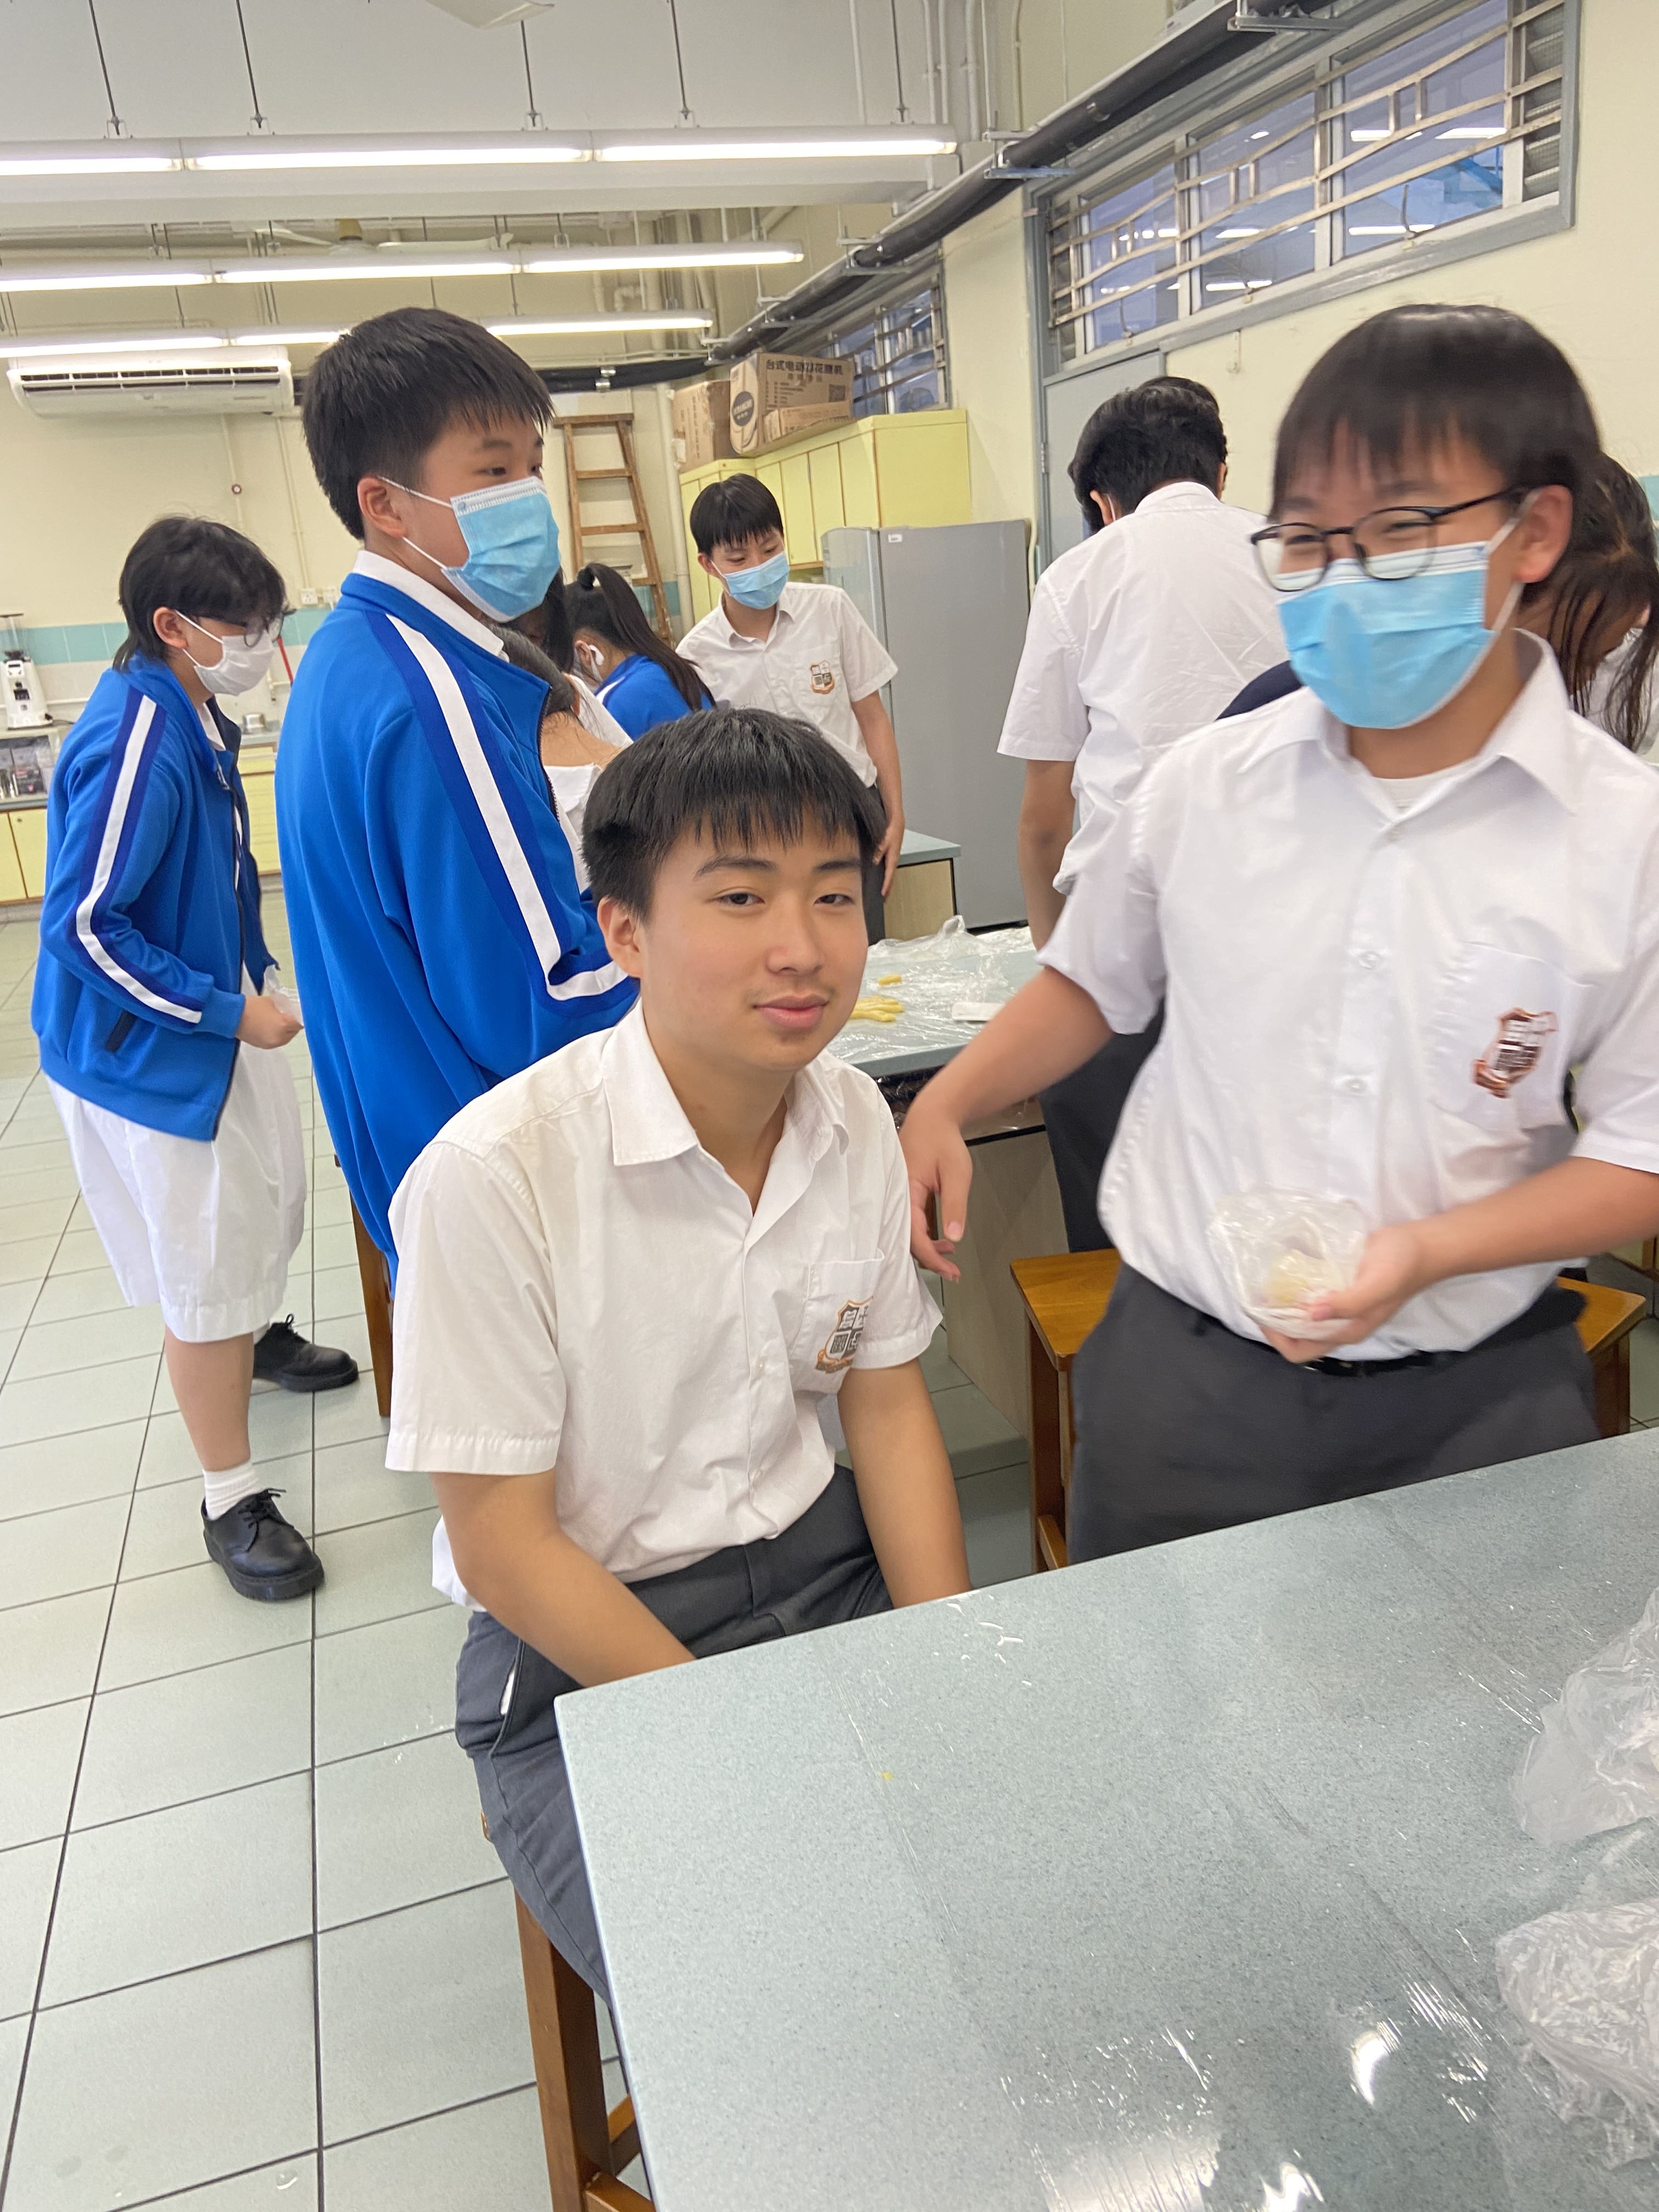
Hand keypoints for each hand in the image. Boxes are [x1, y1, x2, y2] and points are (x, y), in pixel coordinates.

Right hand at [236, 994, 301, 1049]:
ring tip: (280, 1021)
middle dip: (294, 1024)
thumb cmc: (250, 1007)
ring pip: (286, 1038)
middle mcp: (280, 1037)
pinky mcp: (264, 1046)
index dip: (301, 1017)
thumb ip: (284, 1005)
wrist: (231, 1017)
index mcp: (284, 1025)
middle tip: (290, 1016)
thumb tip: (290, 1007)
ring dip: (286, 1031)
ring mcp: (272, 1044)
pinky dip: (277, 1035)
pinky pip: (276, 1041)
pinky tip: (272, 1027)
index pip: (300, 1023)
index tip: (300, 1013)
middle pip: (295, 1032)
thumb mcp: (271, 1001)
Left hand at [877, 807, 904, 897]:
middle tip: (884, 899)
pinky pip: (890, 869)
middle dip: (888, 889)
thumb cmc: (892, 830)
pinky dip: (888, 876)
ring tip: (885, 892)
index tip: (883, 894)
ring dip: (888, 883)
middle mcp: (894, 860)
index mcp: (893, 858)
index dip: (886, 885)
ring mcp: (893, 858)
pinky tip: (885, 878)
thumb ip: (879, 851)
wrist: (897, 823)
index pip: (889, 875)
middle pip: (891, 878)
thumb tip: (875, 860)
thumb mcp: (884, 840)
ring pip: (891, 874)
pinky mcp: (892, 856)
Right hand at [900, 1096, 972, 1278]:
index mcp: (905, 1192)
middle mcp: (896, 1197)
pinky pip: (909, 1220)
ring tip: (950, 1252)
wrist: (932, 1116)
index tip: (951, 1271)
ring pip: (907, 1231)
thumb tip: (954, 1238)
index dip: (931, 1258)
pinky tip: (941, 1238)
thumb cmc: (943, 1141)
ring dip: (928, 1246)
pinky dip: (924, 1233)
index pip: (914, 1236)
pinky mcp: (903, 1194)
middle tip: (953, 1271)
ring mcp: (898, 1196)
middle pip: (906, 1239)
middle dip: (929, 1258)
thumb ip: (954, 1205)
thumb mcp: (956, 1173)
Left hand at [1261, 1221, 1434, 1363]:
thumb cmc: (1400, 1267)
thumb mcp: (1376, 1286)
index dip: (1276, 1337)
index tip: (1261, 1311)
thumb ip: (1348, 1303)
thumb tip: (1312, 1314)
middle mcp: (1338, 1325)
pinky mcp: (1338, 1288)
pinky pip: (1308, 1296)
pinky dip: (1293, 1289)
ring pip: (1299, 1317)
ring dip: (1281, 1305)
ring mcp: (1337, 1307)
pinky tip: (1283, 1271)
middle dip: (1272, 1321)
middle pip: (1294, 1336)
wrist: (1420, 1246)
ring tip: (1266, 1283)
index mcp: (1346, 1332)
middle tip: (1258, 1295)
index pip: (1299, 1350)